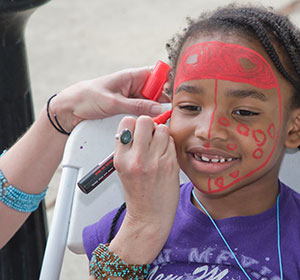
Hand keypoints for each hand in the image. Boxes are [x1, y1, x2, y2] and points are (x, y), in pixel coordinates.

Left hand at [48, 67, 170, 131]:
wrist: (69, 110)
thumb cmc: (86, 97)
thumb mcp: (114, 103)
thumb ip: (138, 106)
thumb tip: (159, 109)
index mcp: (131, 76)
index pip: (158, 74)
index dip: (167, 84)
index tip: (171, 98)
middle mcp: (134, 86)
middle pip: (158, 91)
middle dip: (163, 102)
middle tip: (165, 114)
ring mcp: (132, 98)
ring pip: (152, 104)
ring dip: (154, 112)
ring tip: (156, 121)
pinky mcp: (129, 109)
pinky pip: (144, 112)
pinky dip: (147, 118)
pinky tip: (147, 124)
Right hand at [113, 115, 179, 258]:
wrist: (150, 217)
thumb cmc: (138, 194)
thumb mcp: (124, 169)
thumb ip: (129, 147)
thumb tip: (140, 125)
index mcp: (121, 158)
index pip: (126, 122)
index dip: (134, 124)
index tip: (138, 131)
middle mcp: (136, 158)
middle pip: (145, 121)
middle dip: (149, 125)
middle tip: (151, 137)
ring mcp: (155, 161)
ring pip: (162, 129)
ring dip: (162, 135)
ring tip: (159, 148)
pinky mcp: (171, 164)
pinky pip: (172, 142)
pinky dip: (170, 146)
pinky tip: (166, 157)